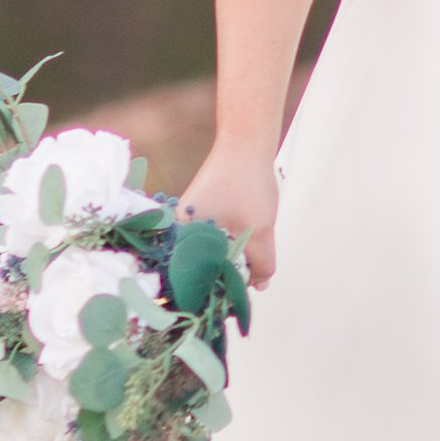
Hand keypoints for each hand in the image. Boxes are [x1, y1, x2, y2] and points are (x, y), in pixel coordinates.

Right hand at [177, 139, 280, 286]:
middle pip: (202, 267)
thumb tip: (259, 286)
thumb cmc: (247, 185)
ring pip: (211, 253)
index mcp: (181, 235)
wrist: (245, 144)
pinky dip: (230, 244)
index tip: (234, 297)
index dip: (214, 290)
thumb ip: (261, 264)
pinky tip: (246, 241)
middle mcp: (178, 230)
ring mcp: (189, 221)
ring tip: (249, 260)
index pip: (193, 277)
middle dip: (225, 274)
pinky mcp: (200, 214)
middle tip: (248, 279)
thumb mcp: (260, 231)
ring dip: (231, 258)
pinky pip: (213, 239)